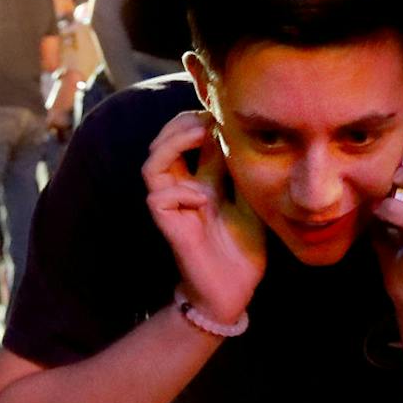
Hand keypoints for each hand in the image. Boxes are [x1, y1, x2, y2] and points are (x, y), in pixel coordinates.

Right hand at [143, 111, 265, 321]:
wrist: (234, 289)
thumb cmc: (243, 247)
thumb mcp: (250, 200)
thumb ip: (240, 171)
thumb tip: (238, 135)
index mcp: (201, 180)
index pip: (188, 140)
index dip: (198, 121)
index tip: (223, 113)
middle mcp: (182, 189)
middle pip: (162, 143)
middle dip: (181, 123)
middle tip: (208, 117)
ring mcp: (173, 206)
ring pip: (152, 163)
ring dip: (173, 143)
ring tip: (200, 133)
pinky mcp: (169, 226)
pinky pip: (158, 198)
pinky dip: (180, 191)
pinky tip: (203, 197)